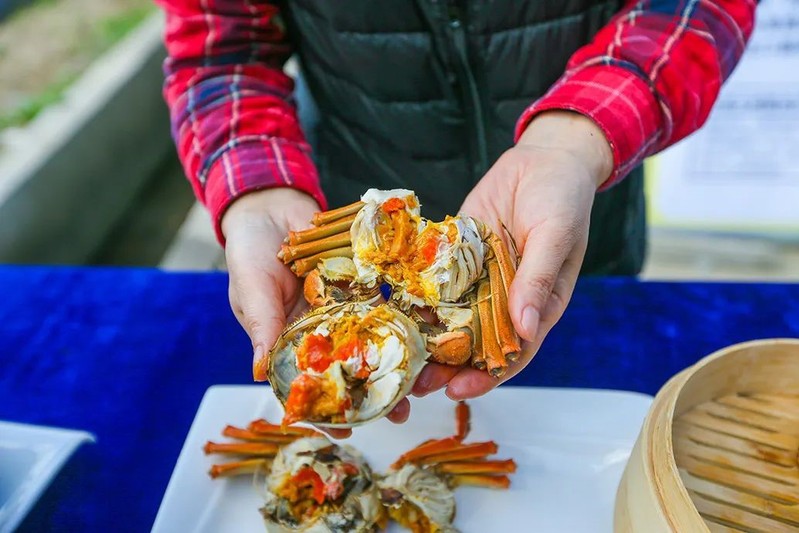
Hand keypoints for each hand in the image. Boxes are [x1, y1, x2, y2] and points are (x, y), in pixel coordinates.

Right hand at [222, 188, 409, 437]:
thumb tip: (261, 373)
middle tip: (402, 411)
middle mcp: (324, 328)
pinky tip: (426, 326)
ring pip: (375, 337)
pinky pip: (385, 297)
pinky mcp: (364, 280)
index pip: (311, 383)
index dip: (327, 410)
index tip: (346, 432)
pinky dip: (405, 311)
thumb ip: (263, 326)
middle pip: (352, 366)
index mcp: (292, 340)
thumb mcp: (251, 289)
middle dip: (375, 390)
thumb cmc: (249, 251)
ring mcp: (346, 304)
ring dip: (397, 357)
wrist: (270, 205)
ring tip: (422, 377)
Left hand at [412, 110, 612, 398]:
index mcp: (536, 306)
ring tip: (396, 356)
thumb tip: (524, 329)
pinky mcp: (457, 258)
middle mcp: (504, 300)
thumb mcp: (555, 237)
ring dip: (425, 340)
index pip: (511, 353)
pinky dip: (416, 297)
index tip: (459, 390)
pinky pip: (435, 283)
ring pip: (449, 320)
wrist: (544, 159)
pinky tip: (390, 308)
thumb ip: (538, 280)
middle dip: (445, 367)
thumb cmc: (563, 200)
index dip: (486, 376)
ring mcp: (478, 280)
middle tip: (414, 384)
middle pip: (473, 345)